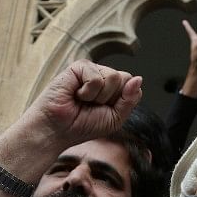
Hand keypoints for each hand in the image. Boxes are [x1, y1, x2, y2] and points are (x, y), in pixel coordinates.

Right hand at [27, 60, 142, 151]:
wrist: (57, 130)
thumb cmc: (83, 126)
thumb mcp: (115, 118)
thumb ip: (130, 100)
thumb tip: (139, 78)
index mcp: (113, 88)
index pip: (133, 86)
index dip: (122, 102)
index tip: (104, 111)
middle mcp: (103, 76)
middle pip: (125, 79)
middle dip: (112, 99)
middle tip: (92, 106)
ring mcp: (91, 70)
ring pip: (114, 77)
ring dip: (99, 97)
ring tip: (82, 100)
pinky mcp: (78, 66)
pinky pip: (97, 77)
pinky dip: (88, 92)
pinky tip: (75, 94)